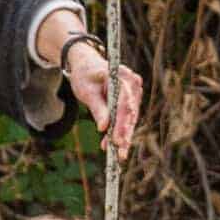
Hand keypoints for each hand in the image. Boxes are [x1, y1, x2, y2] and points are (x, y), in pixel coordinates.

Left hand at [64, 40, 144, 159]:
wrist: (87, 65)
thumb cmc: (85, 75)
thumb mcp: (87, 91)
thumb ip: (97, 108)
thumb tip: (103, 127)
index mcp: (122, 75)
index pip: (125, 102)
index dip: (121, 123)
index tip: (117, 140)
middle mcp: (133, 83)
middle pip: (130, 112)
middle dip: (124, 134)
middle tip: (119, 153)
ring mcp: (135, 92)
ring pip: (131, 119)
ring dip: (123, 136)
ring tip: (116, 154)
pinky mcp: (132, 101)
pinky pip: (128, 119)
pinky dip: (121, 132)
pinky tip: (114, 147)